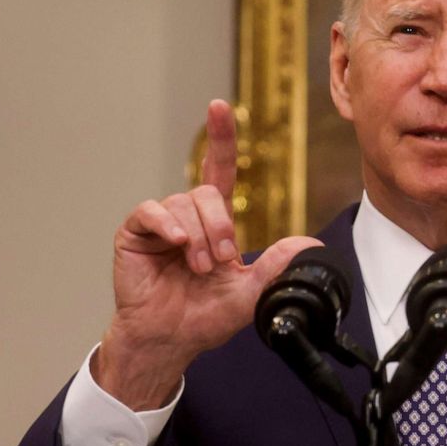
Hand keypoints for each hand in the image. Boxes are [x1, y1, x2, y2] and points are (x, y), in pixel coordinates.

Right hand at [93, 99, 320, 409]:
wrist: (170, 340)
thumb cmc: (205, 316)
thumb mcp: (250, 293)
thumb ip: (276, 267)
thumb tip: (310, 244)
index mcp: (213, 221)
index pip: (220, 168)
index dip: (221, 137)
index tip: (221, 106)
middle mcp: (187, 215)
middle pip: (207, 191)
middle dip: (221, 226)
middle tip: (222, 260)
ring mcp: (160, 223)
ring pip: (184, 204)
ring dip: (197, 238)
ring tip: (198, 268)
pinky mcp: (135, 234)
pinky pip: (152, 212)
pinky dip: (168, 225)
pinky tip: (176, 243)